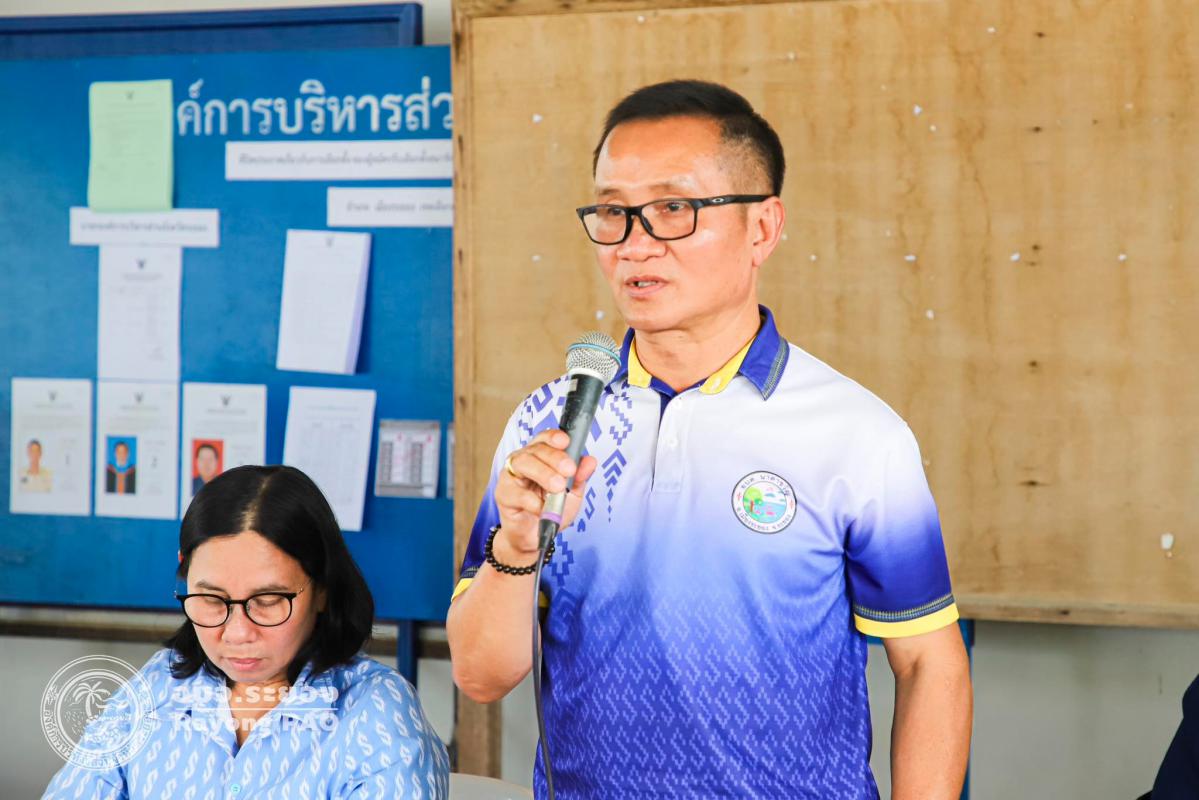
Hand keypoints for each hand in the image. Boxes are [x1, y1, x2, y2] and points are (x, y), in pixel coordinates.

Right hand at [492, 429, 597, 560]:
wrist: (535, 537)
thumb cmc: (550, 510)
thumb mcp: (571, 494)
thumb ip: (579, 477)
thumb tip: (590, 461)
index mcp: (539, 456)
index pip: (544, 439)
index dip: (553, 437)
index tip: (566, 441)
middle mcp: (523, 461)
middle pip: (535, 449)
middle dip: (554, 457)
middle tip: (569, 470)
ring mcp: (510, 476)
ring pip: (523, 464)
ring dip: (543, 474)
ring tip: (558, 487)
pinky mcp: (503, 495)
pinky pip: (518, 493)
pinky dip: (534, 502)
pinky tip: (543, 509)